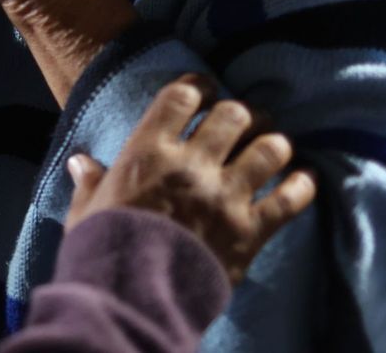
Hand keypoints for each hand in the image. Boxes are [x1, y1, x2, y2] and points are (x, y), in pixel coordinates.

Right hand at [65, 75, 316, 284]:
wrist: (134, 299)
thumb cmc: (104, 250)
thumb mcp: (87, 211)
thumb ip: (90, 183)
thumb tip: (80, 162)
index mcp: (148, 152)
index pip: (182, 96)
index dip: (199, 87)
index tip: (206, 91)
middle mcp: (192, 164)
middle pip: (233, 115)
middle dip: (242, 114)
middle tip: (245, 120)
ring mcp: (226, 195)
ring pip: (268, 149)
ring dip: (273, 144)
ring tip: (273, 147)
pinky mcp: (250, 229)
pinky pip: (290, 198)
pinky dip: (302, 186)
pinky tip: (305, 179)